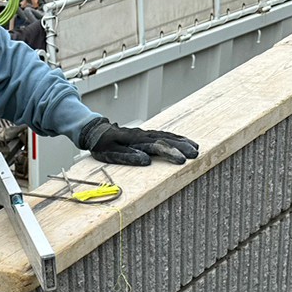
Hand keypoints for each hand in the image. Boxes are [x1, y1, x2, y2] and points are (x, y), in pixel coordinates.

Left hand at [79, 117, 199, 165]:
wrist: (95, 130)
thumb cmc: (101, 145)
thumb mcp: (110, 153)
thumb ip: (127, 156)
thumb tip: (146, 161)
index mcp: (135, 140)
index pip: (156, 146)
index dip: (170, 152)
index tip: (182, 159)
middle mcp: (143, 135)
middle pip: (166, 139)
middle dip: (181, 147)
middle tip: (195, 154)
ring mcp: (145, 133)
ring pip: (167, 135)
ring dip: (182, 141)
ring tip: (195, 148)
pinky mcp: (146, 134)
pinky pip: (163, 134)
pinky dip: (175, 137)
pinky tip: (184, 142)